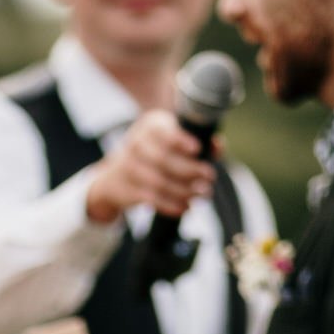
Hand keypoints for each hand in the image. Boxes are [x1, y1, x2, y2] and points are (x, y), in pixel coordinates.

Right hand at [85, 109, 215, 225]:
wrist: (116, 176)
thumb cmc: (155, 153)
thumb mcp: (171, 138)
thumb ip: (197, 139)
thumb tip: (217, 145)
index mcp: (150, 126)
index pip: (163, 131)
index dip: (181, 140)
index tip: (198, 149)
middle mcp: (136, 143)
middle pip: (163, 159)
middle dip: (190, 170)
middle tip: (209, 177)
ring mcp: (129, 167)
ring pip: (159, 182)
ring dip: (184, 191)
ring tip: (201, 194)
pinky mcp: (127, 190)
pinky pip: (152, 199)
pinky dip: (172, 205)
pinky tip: (185, 206)